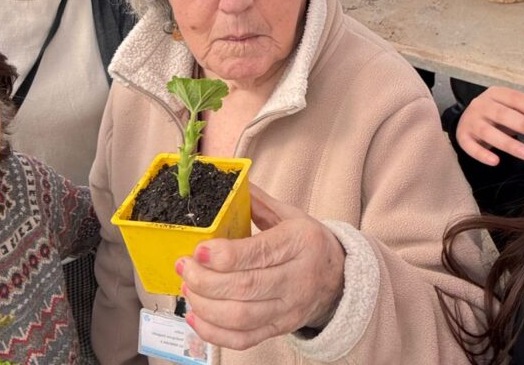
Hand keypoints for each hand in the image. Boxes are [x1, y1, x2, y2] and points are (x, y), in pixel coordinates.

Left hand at [176, 185, 345, 349]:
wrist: (339, 278)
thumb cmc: (309, 242)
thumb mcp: (291, 215)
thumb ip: (259, 202)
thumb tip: (230, 183)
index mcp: (299, 243)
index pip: (258, 253)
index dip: (224, 255)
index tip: (199, 250)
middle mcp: (296, 278)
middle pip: (245, 288)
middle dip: (205, 281)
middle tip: (184, 267)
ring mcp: (288, 308)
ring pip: (241, 317)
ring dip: (205, 305)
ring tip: (188, 288)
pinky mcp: (280, 329)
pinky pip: (244, 339)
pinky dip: (215, 333)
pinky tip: (197, 316)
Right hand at [456, 87, 523, 165]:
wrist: (469, 120)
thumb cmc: (497, 115)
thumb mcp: (515, 109)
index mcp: (495, 94)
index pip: (515, 98)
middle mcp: (480, 105)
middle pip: (502, 114)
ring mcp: (470, 121)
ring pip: (487, 132)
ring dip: (508, 143)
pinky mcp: (462, 137)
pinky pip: (470, 146)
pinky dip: (482, 154)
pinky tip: (495, 161)